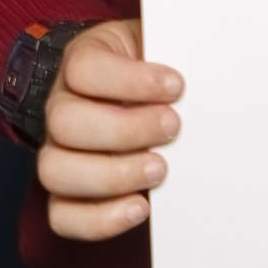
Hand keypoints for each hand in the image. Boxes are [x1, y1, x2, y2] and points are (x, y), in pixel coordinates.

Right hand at [34, 20, 176, 242]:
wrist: (155, 105)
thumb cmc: (159, 76)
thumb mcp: (164, 48)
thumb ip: (176, 51)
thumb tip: (212, 59)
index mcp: (82, 64)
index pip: (83, 69)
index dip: (128, 79)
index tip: (176, 86)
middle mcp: (61, 108)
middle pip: (64, 122)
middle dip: (125, 129)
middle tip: (172, 128)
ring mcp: (59, 152)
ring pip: (55, 171)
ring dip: (112, 175)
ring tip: (160, 169)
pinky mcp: (69, 194)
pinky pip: (62, 216)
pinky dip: (99, 219)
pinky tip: (141, 207)